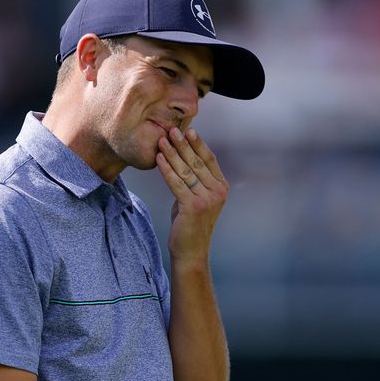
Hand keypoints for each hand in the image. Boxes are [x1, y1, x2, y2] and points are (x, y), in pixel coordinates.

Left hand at [155, 126, 227, 264]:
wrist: (191, 251)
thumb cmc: (191, 224)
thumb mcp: (197, 198)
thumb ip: (195, 181)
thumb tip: (183, 159)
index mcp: (221, 187)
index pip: (209, 160)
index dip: (199, 144)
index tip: (188, 130)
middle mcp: (218, 192)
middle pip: (197, 162)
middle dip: (183, 144)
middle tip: (172, 129)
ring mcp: (207, 199)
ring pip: (186, 171)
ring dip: (172, 153)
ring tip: (162, 139)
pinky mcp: (193, 206)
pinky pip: (177, 183)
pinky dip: (166, 169)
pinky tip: (158, 158)